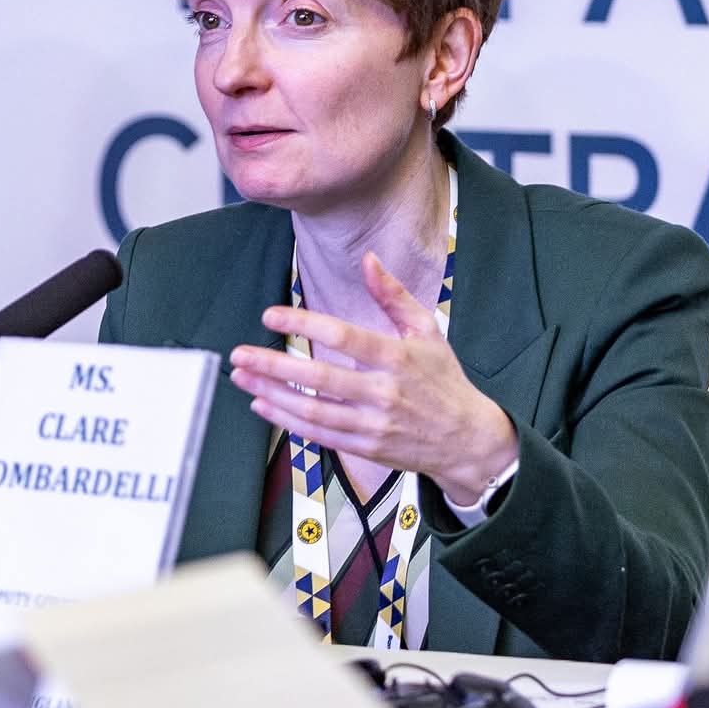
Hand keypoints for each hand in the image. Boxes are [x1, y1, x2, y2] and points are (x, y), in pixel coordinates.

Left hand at [227, 251, 518, 503]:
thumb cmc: (444, 380)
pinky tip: (263, 404)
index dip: (303, 323)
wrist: (469, 440)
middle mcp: (383, 393)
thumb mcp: (427, 330)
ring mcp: (373, 424)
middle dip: (273, 365)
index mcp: (397, 358)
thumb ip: (393, 295)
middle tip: (240, 354)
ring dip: (272, 394)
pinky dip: (287, 421)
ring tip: (242, 377)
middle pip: (319, 378)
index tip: (271, 315)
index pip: (342, 336)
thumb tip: (368, 259)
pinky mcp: (366, 448)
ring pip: (313, 411)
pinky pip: (319, 436)